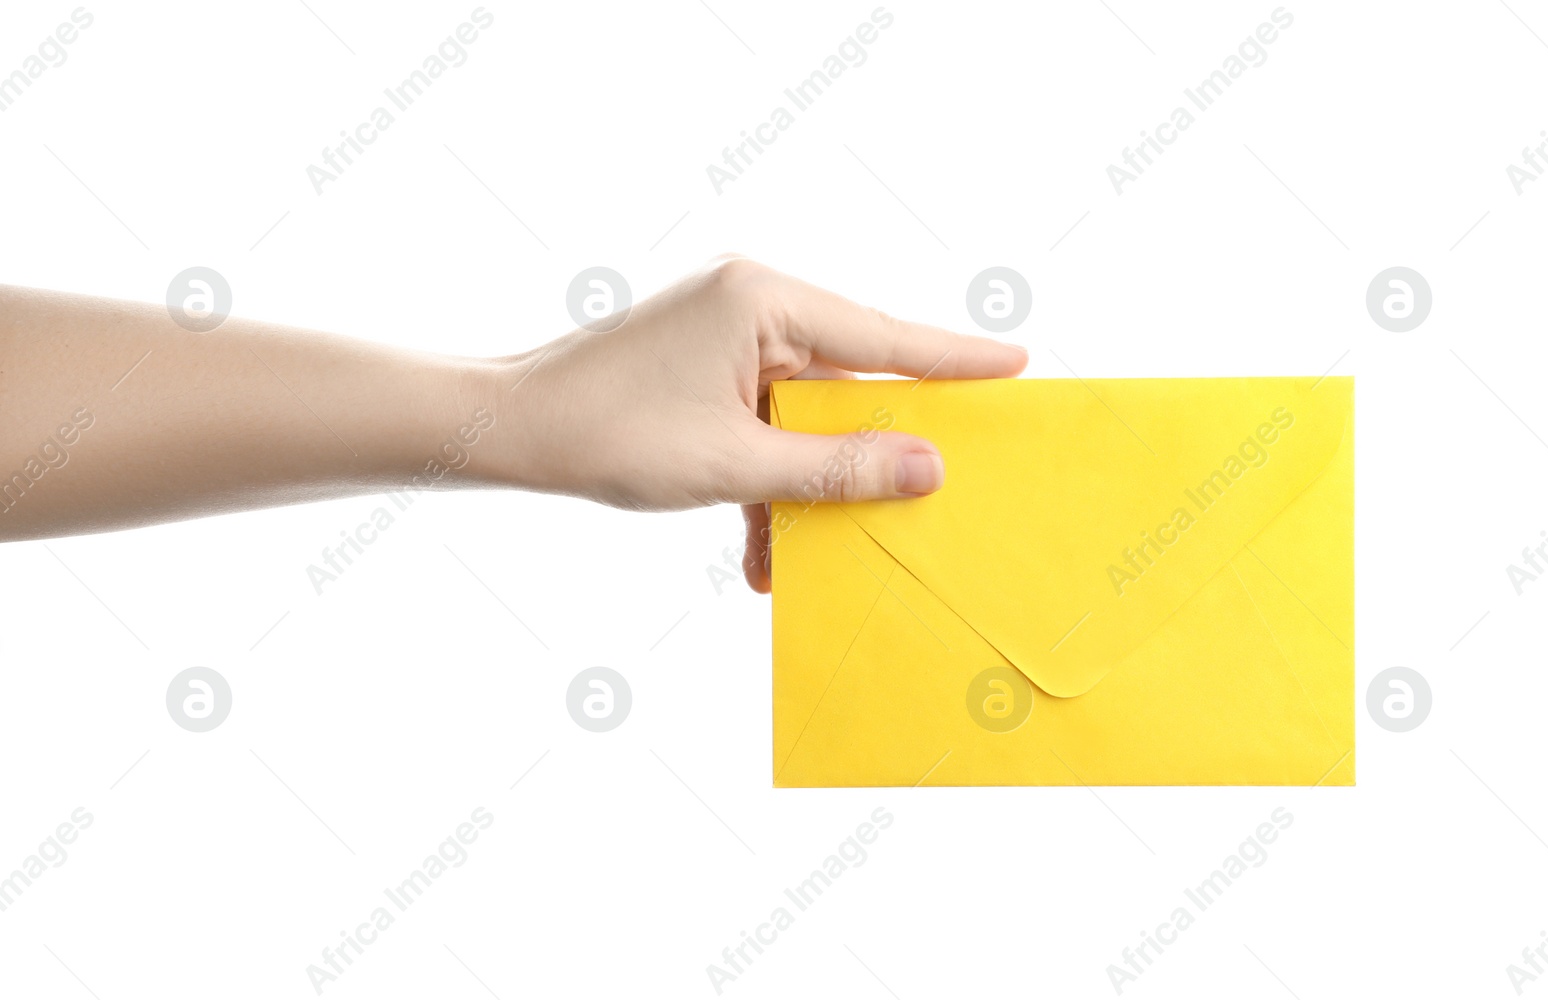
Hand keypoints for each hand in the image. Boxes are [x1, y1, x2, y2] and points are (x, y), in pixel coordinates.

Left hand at [495, 257, 1028, 591]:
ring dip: (814, 482)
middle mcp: (754, 303)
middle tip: (943, 474)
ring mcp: (729, 335)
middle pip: (851, 376)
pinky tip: (764, 549)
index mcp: (765, 301)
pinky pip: (766, 423)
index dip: (953, 360)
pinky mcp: (709, 368)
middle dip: (880, 443)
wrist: (508, 430)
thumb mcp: (735, 464)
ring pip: (808, 413)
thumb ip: (836, 468)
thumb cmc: (607, 433)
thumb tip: (926, 467)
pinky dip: (770, 480)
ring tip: (829, 546)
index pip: (883, 335)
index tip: (1017, 364)